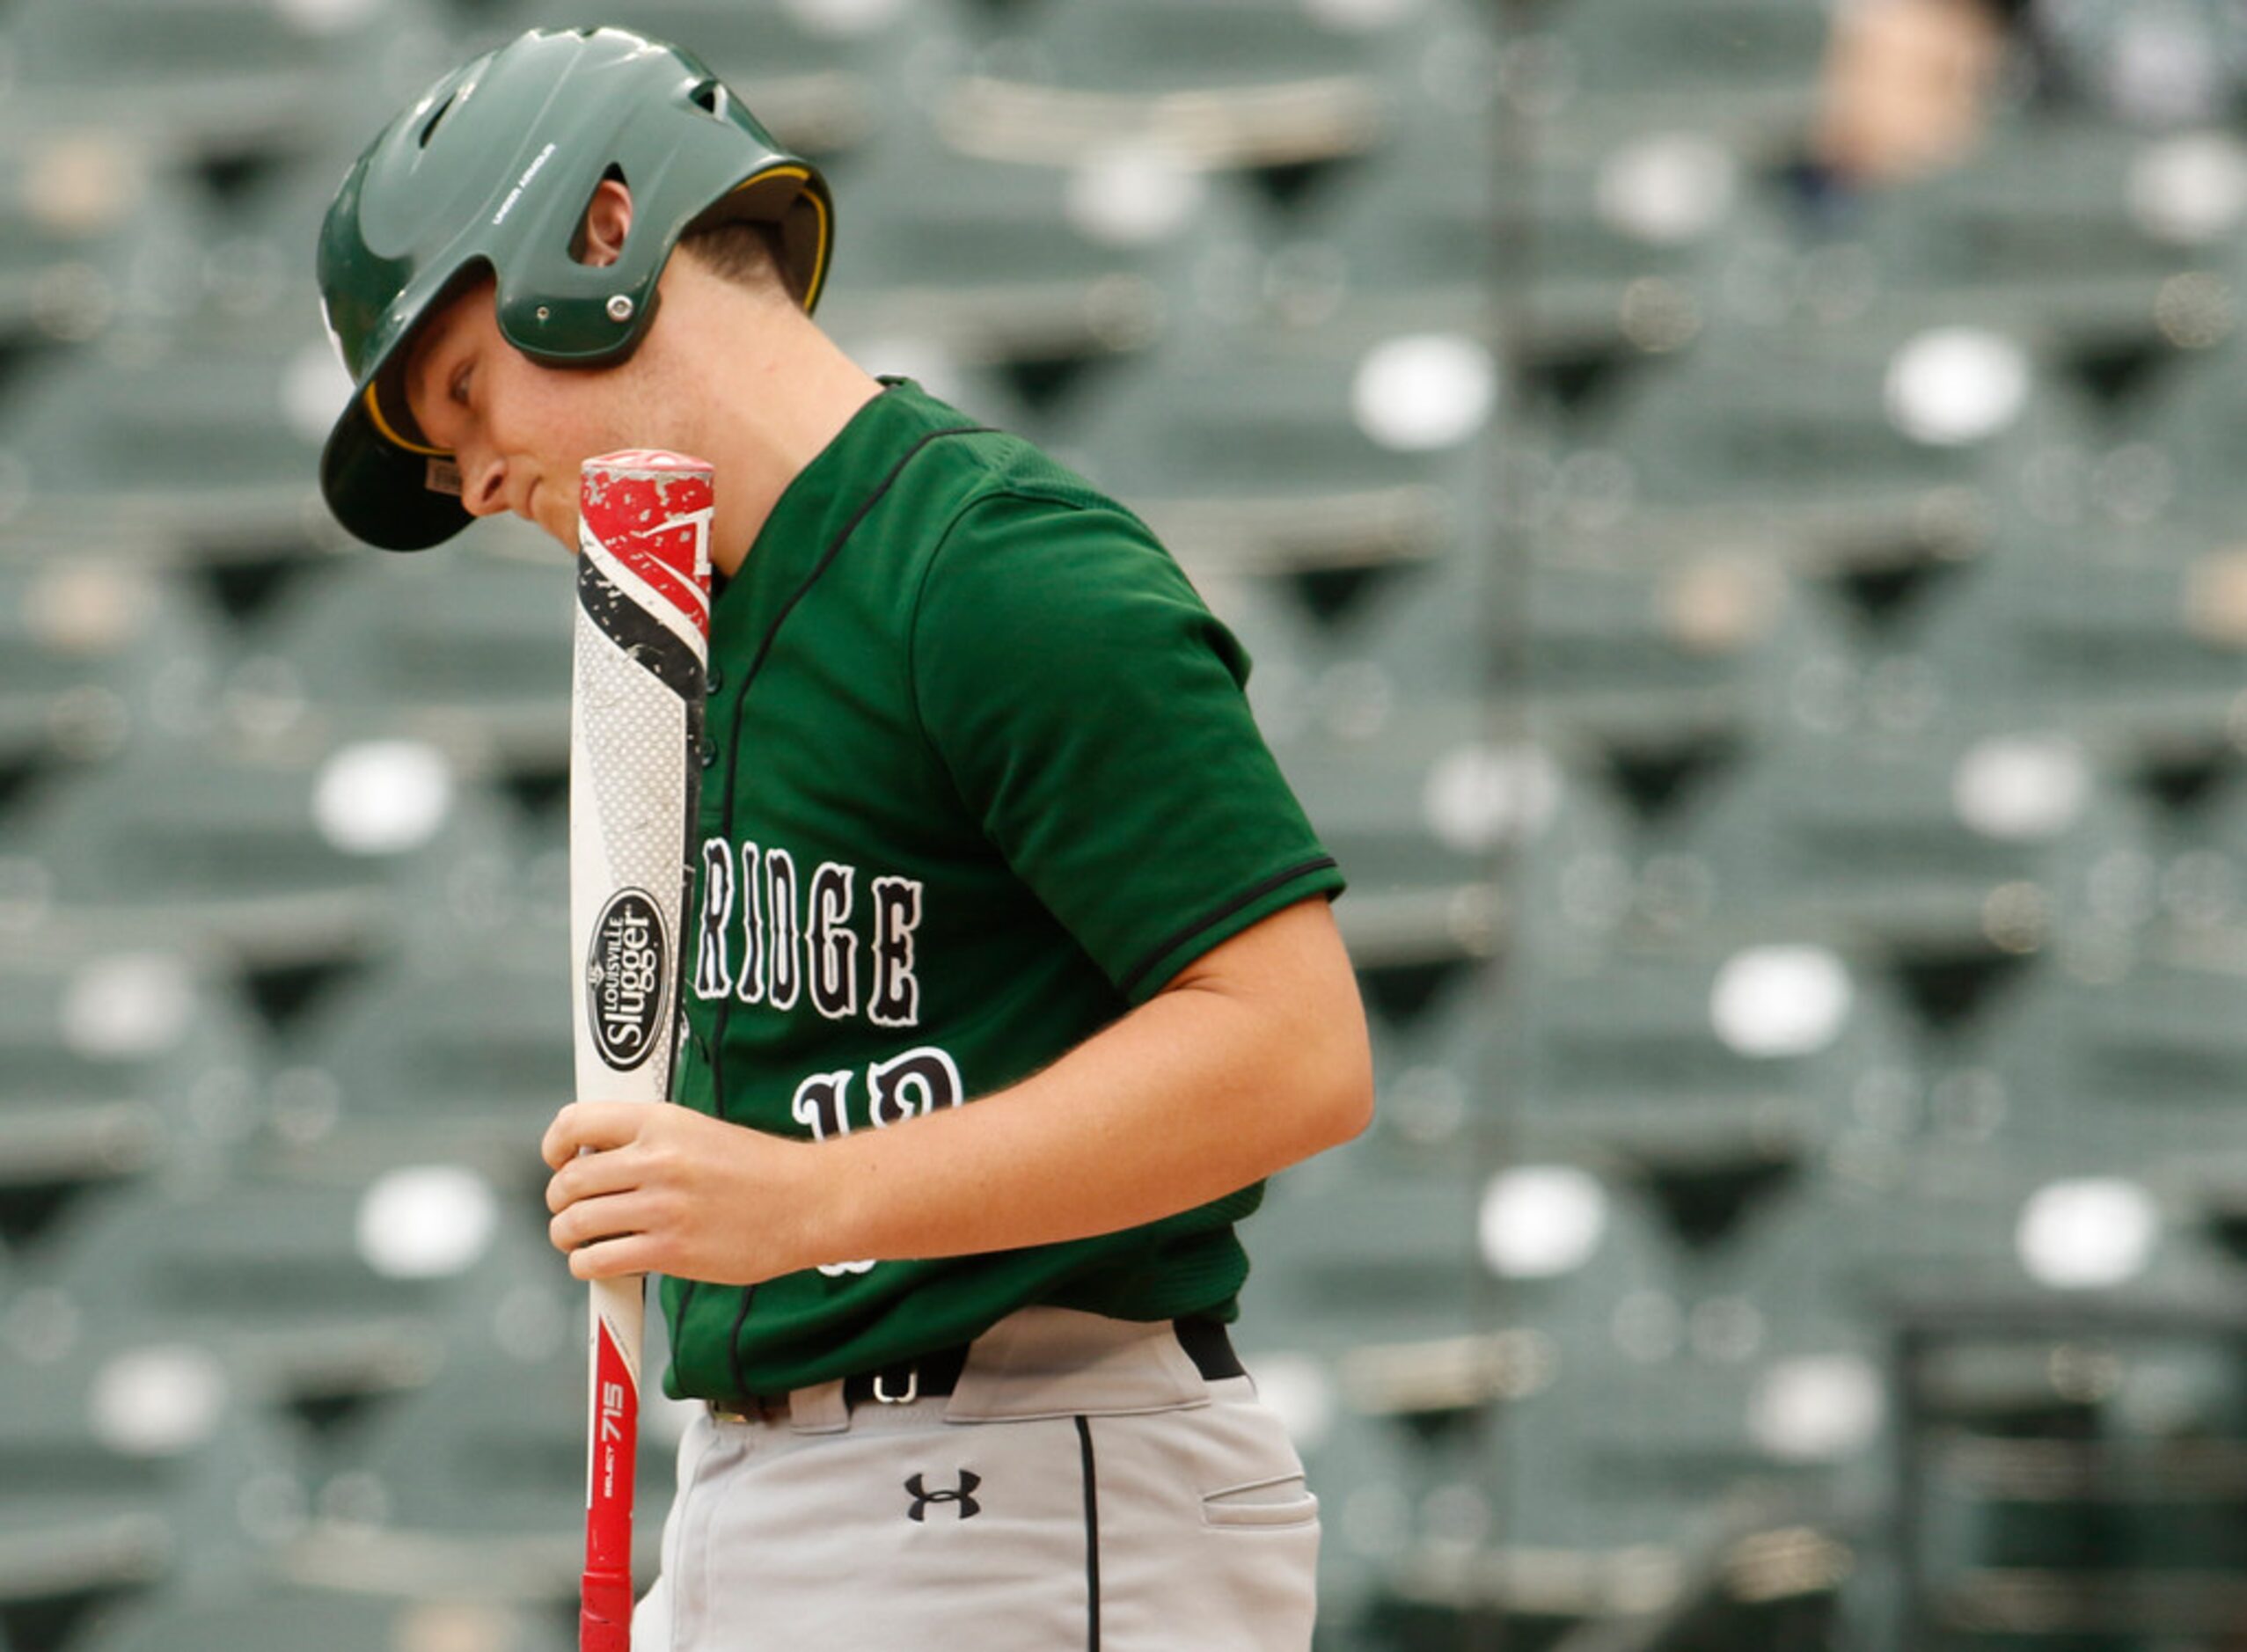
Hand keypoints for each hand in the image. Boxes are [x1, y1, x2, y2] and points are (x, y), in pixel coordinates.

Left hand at [541, 1102, 818, 1285]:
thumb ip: (649, 1139)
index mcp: (662, 1122)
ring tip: (579, 1239)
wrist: (809, 1202)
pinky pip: (599, 1260)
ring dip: (566, 1236)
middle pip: (568, 1182)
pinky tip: (600, 1261)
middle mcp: (657, 1160)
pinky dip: (587, 1265)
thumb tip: (593, 1159)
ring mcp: (663, 1207)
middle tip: (569, 1210)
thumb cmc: (759, 1169)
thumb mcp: (700, 1131)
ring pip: (575, 1224)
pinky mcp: (671, 1251)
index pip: (577, 1122)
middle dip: (559, 1201)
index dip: (554, 1145)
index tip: (557, 1160)